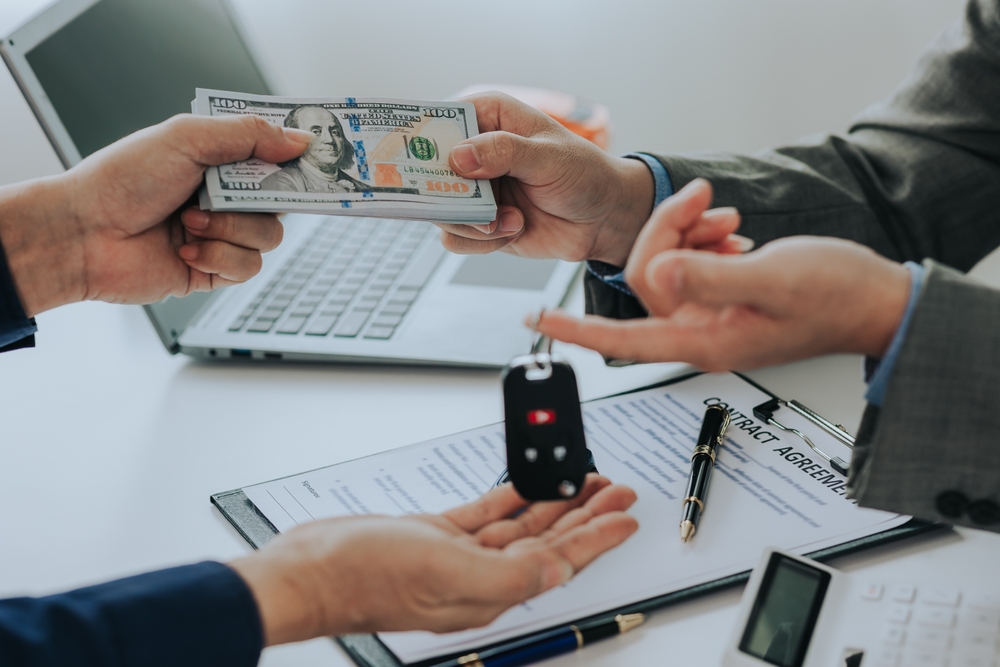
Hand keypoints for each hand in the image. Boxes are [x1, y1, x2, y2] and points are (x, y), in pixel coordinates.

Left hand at [0, 115, 313, 315]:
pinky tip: (184, 248)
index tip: (313, 161)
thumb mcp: (188, 138)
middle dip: (259, 201)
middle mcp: (224, 198)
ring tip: (190, 222)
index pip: (276, 158)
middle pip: (283, 202)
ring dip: (231, 230)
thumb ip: (248, 135)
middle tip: (232, 196)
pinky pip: (248, 267)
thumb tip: (299, 140)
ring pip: (270, 237)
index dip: (296, 161)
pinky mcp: (214, 270)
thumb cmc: (122, 180)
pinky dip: (218, 257)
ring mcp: (221, 235)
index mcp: (219, 161)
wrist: (84, 233)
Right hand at [229, 474, 637, 644]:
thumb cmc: (366, 579)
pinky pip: (485, 513)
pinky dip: (509, 497)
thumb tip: (558, 573)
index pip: (560, 562)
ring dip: (554, 503)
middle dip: (586, 515)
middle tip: (617, 491)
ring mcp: (458, 556)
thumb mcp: (446, 575)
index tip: (628, 517)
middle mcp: (480, 576)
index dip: (599, 538)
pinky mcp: (435, 536)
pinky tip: (525, 484)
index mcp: (491, 591)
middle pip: (549, 542)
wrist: (311, 571)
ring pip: (521, 526)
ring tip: (585, 481)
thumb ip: (509, 577)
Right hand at [435, 92, 656, 263]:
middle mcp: (473, 152)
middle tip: (464, 204)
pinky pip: (456, 237)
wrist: (603, 219)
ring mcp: (473, 190)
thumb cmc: (584, 174)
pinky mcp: (478, 222)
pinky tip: (513, 230)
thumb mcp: (549, 156)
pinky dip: (481, 241)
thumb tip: (458, 157)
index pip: (438, 121)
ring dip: (470, 222)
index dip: (419, 138)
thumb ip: (504, 152)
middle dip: (442, 193)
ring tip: (507, 220)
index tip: (411, 159)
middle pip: (426, 171)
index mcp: (487, 117)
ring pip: (438, 210)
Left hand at [534, 236, 911, 368]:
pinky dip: (703, 240)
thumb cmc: (838, 296)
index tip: (537, 319)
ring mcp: (711, 316)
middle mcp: (700, 332)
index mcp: (705, 340)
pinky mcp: (722, 298)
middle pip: (646, 278)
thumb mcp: (774, 280)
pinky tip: (731, 233)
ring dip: (688, 232)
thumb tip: (659, 276)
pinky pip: (690, 264)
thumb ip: (712, 278)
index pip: (622, 338)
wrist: (877, 299)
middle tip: (702, 202)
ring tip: (727, 218)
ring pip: (668, 265)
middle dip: (665, 232)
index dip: (576, 328)